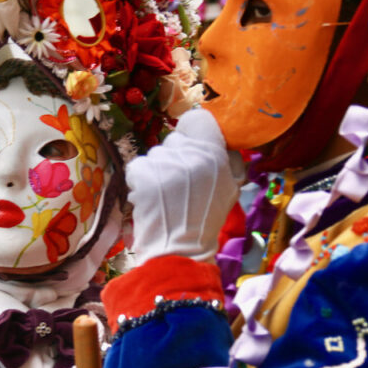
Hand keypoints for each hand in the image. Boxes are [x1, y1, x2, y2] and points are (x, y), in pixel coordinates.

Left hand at [127, 108, 244, 262]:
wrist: (180, 248)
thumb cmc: (205, 220)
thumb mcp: (230, 188)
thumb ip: (226, 160)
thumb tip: (219, 139)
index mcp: (215, 154)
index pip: (196, 118)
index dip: (191, 131)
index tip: (190, 147)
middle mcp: (190, 154)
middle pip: (173, 140)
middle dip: (174, 158)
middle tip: (178, 183)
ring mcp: (164, 164)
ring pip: (154, 154)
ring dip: (156, 171)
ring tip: (164, 195)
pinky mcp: (143, 175)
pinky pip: (137, 166)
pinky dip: (139, 181)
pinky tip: (150, 198)